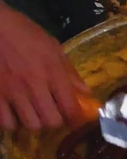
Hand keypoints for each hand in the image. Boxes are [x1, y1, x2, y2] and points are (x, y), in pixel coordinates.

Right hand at [0, 1, 89, 129]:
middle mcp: (34, 86)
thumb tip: (86, 92)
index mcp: (53, 73)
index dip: (76, 120)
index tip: (75, 121)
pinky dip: (12, 122)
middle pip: (51, 121)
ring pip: (30, 125)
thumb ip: (69, 72)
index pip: (70, 108)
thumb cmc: (24, 33)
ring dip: (35, 123)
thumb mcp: (53, 47)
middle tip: (53, 114)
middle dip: (56, 121)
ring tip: (34, 114)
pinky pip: (5, 122)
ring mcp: (12, 92)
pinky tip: (14, 114)